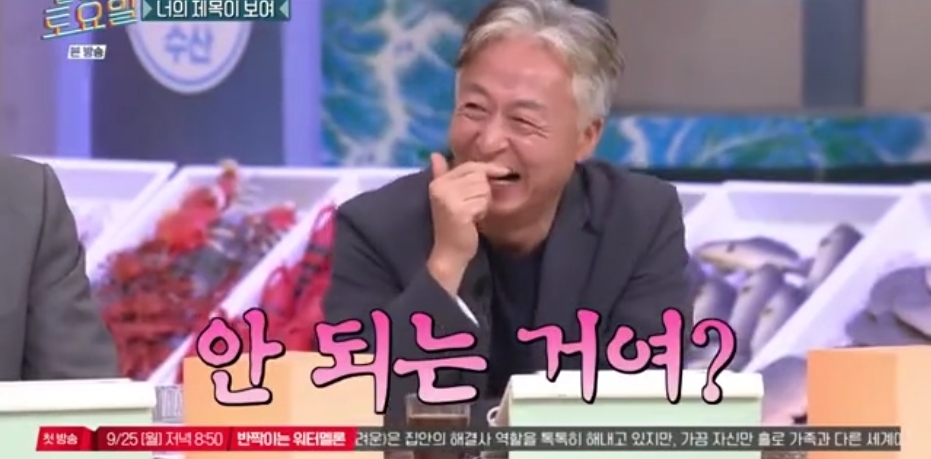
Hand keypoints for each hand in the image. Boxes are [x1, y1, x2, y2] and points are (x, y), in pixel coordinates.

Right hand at [427, 153, 506, 293]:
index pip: (469, 166)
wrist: (450, 253)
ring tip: (472, 213)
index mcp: (438, 182)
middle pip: (479, 176)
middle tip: (474, 206)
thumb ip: (443, 174)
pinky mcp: (459, 210)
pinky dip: (482, 211)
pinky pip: (482, 201)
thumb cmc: (453, 225)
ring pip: (483, 188)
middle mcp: (440, 187)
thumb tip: (435, 154)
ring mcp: (448, 199)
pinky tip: (473, 220)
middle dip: (483, 191)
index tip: (503, 172)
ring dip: (483, 202)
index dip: (487, 169)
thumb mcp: (448, 197)